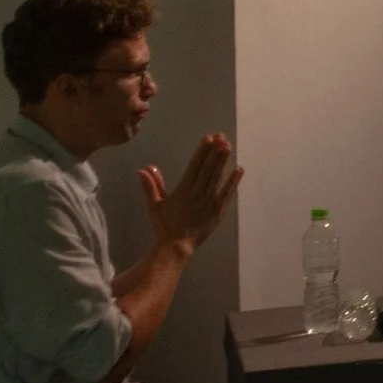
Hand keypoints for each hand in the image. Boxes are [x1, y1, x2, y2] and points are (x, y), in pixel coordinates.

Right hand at [140, 134, 242, 250]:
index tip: (208, 138)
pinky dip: (233, 181)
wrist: (176, 246)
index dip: (202, 151)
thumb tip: (143, 169)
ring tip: (228, 146)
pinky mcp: (218, 211)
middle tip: (222, 136)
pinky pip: (227, 193)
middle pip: (208, 168)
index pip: (194, 165)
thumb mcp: (154, 205)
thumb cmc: (163, 225)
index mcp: (183, 190)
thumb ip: (150, 186)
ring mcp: (209, 202)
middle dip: (215, 151)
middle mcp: (198, 193)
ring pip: (217, 177)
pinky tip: (239, 169)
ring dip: (223, 161)